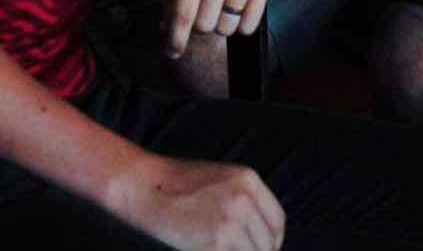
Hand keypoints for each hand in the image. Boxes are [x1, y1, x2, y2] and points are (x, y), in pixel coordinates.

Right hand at [121, 153, 284, 250]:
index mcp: (248, 179)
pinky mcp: (217, 242)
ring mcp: (232, 220)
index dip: (272, 242)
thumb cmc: (176, 187)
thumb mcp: (220, 181)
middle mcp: (244, 198)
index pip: (277, 221)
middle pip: (267, 243)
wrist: (145, 188)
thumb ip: (242, 201)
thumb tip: (258, 238)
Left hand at [163, 0, 276, 57]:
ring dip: (220, 22)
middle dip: (200, 22)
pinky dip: (240, 24)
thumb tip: (167, 30)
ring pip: (225, 29)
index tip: (172, 51)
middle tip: (204, 4)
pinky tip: (237, 4)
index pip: (183, 14)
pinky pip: (248, 26)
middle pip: (204, 26)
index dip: (175, 39)